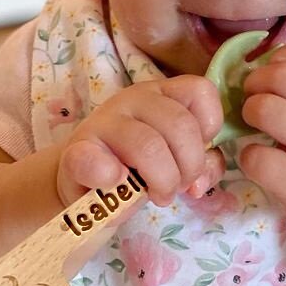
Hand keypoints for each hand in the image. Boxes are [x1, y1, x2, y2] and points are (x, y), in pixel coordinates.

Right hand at [56, 76, 226, 208]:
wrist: (87, 188)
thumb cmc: (139, 169)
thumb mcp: (177, 162)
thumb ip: (203, 166)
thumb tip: (198, 184)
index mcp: (162, 94)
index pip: (200, 90)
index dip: (209, 126)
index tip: (198, 152)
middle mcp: (133, 99)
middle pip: (180, 125)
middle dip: (190, 166)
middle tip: (179, 186)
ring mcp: (102, 122)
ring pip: (148, 145)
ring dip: (162, 181)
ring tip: (158, 195)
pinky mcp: (76, 152)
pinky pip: (96, 162)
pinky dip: (110, 177)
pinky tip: (117, 184)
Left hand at [237, 41, 285, 236]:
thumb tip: (271, 65)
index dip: (280, 58)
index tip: (273, 74)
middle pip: (283, 75)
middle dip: (256, 82)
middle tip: (253, 98)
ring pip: (268, 109)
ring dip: (250, 112)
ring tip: (254, 126)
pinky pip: (260, 158)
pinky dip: (249, 156)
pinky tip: (256, 159)